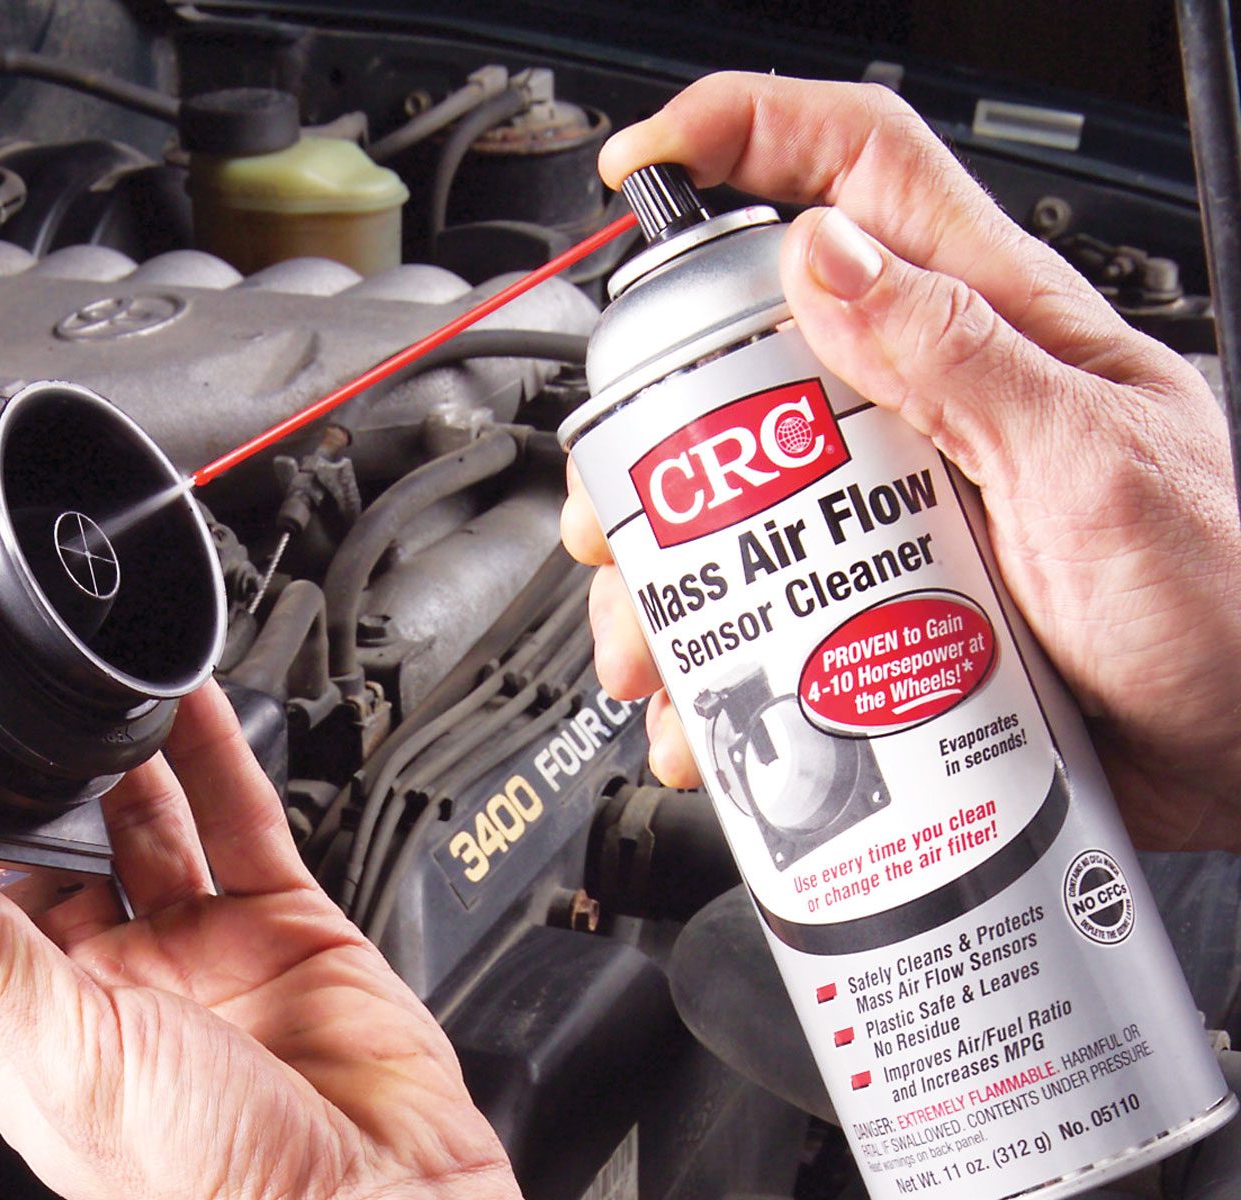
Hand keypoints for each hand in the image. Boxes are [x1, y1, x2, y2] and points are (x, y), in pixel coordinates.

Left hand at [0, 682, 518, 1199]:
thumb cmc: (207, 1179)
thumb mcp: (66, 1051)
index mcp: (47, 1026)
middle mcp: (124, 984)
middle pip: (78, 850)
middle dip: (59, 781)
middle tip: (35, 700)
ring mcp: (207, 950)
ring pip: (157, 823)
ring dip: (134, 753)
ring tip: (103, 681)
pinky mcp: (284, 923)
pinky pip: (243, 818)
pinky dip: (218, 751)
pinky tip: (189, 700)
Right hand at [563, 71, 1240, 851]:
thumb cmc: (1223, 610)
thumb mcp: (1097, 468)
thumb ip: (965, 356)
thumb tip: (822, 255)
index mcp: (995, 323)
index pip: (857, 168)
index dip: (743, 131)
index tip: (641, 161)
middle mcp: (931, 398)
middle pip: (747, 352)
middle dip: (653, 426)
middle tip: (619, 505)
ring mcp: (898, 501)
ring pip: (734, 497)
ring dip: (667, 571)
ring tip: (653, 643)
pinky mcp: (885, 596)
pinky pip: (766, 606)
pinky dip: (713, 660)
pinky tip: (707, 704)